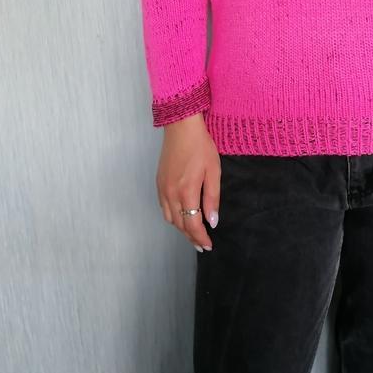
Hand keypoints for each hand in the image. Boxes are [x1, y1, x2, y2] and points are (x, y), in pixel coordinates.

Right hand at [155, 112, 220, 250]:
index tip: (208, 245)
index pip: (192, 224)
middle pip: (180, 224)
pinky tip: (181, 217)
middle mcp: (171, 193)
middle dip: (191, 237)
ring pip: (170, 218)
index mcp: (186, 191)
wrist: (181, 128)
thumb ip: (212, 198)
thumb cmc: (201, 146)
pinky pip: (164, 208)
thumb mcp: (213, 171)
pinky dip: (173, 217)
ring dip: (181, 228)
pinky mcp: (159, 183)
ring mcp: (162, 189)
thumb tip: (212, 221)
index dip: (200, 238)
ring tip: (193, 234)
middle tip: (202, 244)